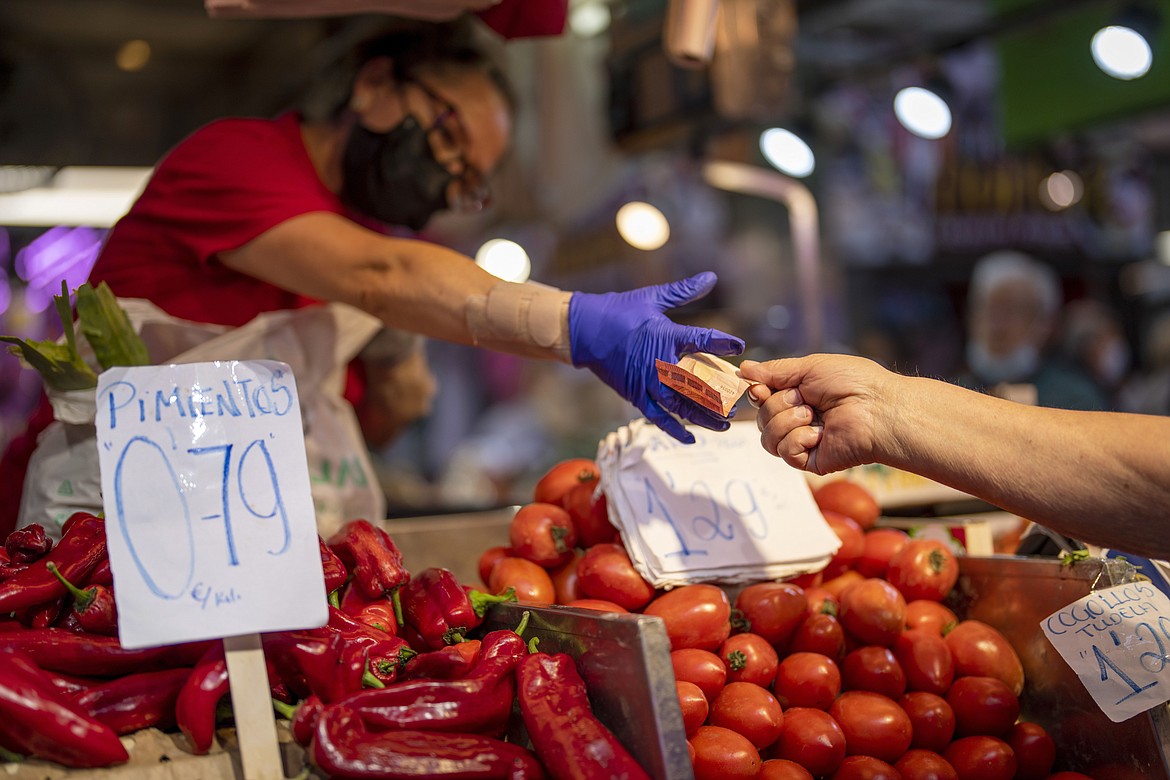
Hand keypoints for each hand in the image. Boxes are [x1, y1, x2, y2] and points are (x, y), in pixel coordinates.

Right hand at [568, 272, 744, 442]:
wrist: (584, 331)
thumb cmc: (619, 311)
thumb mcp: (652, 298)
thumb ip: (683, 291)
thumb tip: (710, 277)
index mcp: (666, 336)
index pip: (702, 340)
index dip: (723, 343)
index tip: (739, 346)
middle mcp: (660, 363)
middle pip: (698, 384)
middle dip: (721, 394)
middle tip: (739, 400)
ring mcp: (647, 383)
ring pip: (682, 405)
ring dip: (704, 416)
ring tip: (724, 423)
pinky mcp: (636, 395)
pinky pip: (658, 417)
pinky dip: (674, 429)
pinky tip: (691, 437)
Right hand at [739, 354, 893, 473]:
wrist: (878, 408)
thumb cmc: (853, 383)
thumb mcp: (808, 367)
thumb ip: (774, 371)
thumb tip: (744, 368)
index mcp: (799, 395)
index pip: (762, 398)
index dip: (756, 393)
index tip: (760, 389)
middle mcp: (799, 418)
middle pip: (760, 418)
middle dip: (777, 405)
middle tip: (805, 399)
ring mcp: (804, 441)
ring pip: (767, 437)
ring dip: (787, 422)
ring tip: (813, 415)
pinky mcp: (810, 460)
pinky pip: (784, 452)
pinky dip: (798, 439)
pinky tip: (819, 434)